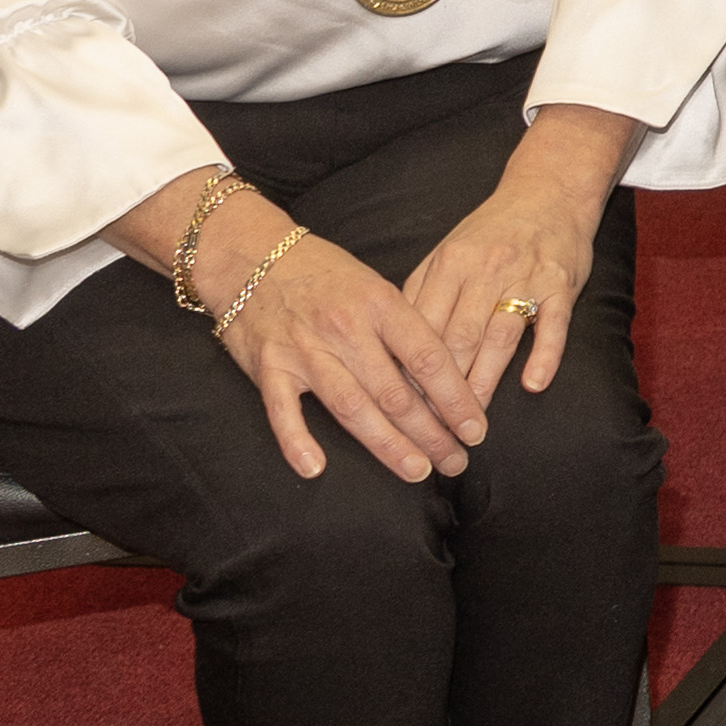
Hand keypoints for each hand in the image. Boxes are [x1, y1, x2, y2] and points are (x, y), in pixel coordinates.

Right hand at [217, 232, 494, 483]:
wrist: (250, 255)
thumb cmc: (323, 272)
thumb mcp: (374, 285)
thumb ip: (403, 326)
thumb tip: (443, 374)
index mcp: (381, 304)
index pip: (429, 358)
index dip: (457, 398)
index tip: (476, 428)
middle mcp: (346, 329)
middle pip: (397, 393)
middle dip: (432, 433)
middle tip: (456, 462)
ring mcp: (305, 350)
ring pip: (353, 408)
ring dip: (388, 445)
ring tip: (417, 471)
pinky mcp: (269, 367)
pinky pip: (283, 412)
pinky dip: (297, 441)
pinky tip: (315, 469)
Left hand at [401, 105, 632, 399]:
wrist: (550, 191)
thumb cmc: (492, 230)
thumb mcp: (448, 251)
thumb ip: (422, 293)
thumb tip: (391, 346)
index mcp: (450, 263)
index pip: (422, 327)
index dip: (407, 371)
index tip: (397, 411)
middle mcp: (485, 270)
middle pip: (458, 338)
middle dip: (442, 391)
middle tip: (431, 433)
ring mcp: (526, 277)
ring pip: (499, 336)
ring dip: (485, 383)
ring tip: (472, 425)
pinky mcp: (563, 284)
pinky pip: (553, 324)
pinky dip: (544, 354)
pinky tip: (533, 384)